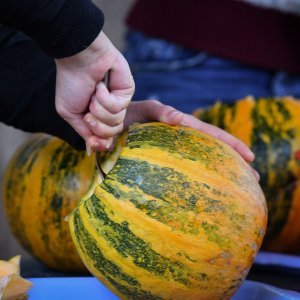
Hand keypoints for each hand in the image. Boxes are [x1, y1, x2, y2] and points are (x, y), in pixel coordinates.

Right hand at [54, 31, 133, 152]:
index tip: (92, 141)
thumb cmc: (71, 84)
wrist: (77, 59)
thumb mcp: (70, 114)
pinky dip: (104, 97)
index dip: (100, 143)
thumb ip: (84, 132)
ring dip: (98, 108)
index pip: (105, 139)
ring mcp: (120, 102)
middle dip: (97, 124)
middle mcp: (110, 112)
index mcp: (97, 117)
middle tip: (88, 110)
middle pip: (111, 134)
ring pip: (116, 122)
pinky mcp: (127, 93)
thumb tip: (91, 151)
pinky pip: (118, 108)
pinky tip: (101, 85)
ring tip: (94, 93)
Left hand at [124, 100, 258, 179]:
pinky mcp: (164, 162)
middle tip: (254, 179)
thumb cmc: (128, 115)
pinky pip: (185, 171)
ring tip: (236, 190)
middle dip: (234, 163)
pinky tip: (203, 193)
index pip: (212, 136)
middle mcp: (183, 141)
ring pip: (202, 163)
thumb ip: (161, 111)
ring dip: (220, 174)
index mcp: (183, 127)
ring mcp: (175, 153)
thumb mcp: (145, 110)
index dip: (232, 145)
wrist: (112, 125)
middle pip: (214, 151)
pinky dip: (197, 180)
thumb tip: (182, 119)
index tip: (250, 157)